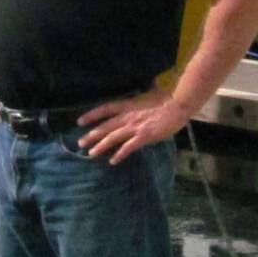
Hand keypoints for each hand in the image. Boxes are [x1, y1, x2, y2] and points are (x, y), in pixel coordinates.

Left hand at [76, 89, 191, 164]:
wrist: (178, 105)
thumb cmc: (165, 98)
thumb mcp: (146, 95)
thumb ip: (137, 100)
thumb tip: (134, 99)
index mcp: (127, 104)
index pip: (104, 109)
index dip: (91, 115)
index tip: (79, 121)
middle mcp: (127, 116)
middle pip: (105, 126)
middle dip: (92, 135)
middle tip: (80, 143)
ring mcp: (135, 127)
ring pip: (113, 138)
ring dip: (101, 146)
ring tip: (91, 154)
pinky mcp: (144, 136)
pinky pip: (128, 147)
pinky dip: (119, 154)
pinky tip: (112, 161)